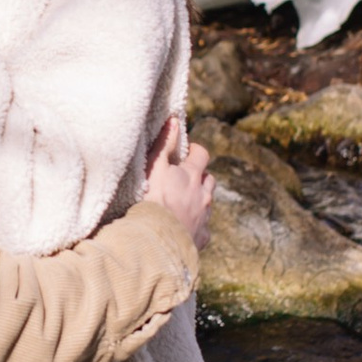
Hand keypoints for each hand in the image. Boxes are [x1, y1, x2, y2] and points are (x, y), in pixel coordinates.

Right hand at [142, 114, 213, 249]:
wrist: (157, 241)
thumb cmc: (152, 201)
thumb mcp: (154, 168)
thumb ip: (164, 144)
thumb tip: (174, 120)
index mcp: (192, 176)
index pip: (202, 155)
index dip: (195, 151)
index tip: (185, 153)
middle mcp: (203, 195)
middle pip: (209, 180)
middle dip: (200, 177)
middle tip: (183, 179)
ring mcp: (204, 217)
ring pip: (208, 204)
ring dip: (199, 200)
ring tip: (182, 204)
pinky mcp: (202, 237)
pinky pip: (204, 228)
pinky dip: (196, 225)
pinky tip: (183, 228)